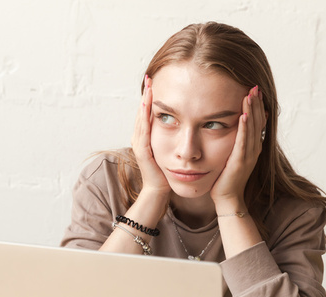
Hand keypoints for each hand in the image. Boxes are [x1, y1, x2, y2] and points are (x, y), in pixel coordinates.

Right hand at [131, 75, 170, 196]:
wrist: (160, 191)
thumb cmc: (167, 172)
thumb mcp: (171, 149)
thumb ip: (174, 135)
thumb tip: (186, 121)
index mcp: (146, 136)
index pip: (147, 112)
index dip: (150, 96)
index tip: (156, 80)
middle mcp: (139, 138)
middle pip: (141, 111)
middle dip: (146, 94)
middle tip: (150, 77)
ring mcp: (139, 144)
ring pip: (141, 118)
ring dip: (144, 101)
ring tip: (149, 86)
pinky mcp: (142, 151)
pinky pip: (143, 130)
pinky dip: (145, 116)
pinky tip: (148, 106)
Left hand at [210, 85, 266, 210]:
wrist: (227, 197)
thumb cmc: (226, 176)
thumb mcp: (233, 153)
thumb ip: (237, 139)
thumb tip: (236, 124)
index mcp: (253, 146)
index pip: (258, 121)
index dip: (257, 105)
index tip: (255, 89)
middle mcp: (254, 149)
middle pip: (258, 121)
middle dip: (256, 103)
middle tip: (255, 86)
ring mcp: (249, 155)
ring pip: (253, 129)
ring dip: (252, 111)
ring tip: (251, 94)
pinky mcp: (240, 162)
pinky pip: (243, 142)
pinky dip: (245, 128)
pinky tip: (244, 116)